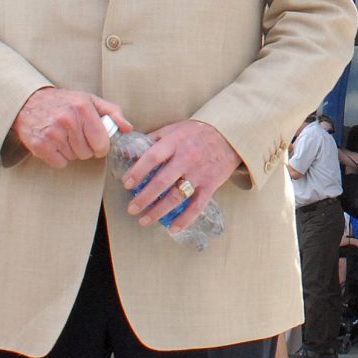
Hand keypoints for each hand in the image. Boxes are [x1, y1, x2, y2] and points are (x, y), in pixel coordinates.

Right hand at [12, 88, 127, 167]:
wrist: (29, 102)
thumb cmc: (64, 102)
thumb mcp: (90, 100)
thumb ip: (112, 112)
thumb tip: (128, 128)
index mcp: (82, 108)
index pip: (101, 142)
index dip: (102, 147)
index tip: (97, 143)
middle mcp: (67, 120)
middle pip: (88, 153)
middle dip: (86, 148)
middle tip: (77, 137)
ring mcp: (52, 133)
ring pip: (74, 158)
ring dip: (72, 152)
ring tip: (65, 138)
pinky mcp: (40, 145)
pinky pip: (60, 163)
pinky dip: (59, 158)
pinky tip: (55, 144)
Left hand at [123, 119, 238, 229]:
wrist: (230, 135)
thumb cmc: (198, 132)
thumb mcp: (175, 128)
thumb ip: (155, 138)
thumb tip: (132, 150)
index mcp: (175, 142)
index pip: (152, 157)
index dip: (138, 171)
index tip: (127, 183)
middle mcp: (186, 158)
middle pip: (161, 182)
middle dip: (144, 198)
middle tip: (131, 209)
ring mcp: (199, 173)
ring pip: (176, 196)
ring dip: (158, 211)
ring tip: (144, 220)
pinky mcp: (211, 184)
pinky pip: (197, 206)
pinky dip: (185, 219)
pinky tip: (172, 229)